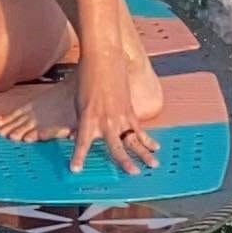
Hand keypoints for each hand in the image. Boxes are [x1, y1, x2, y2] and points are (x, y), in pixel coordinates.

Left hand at [67, 41, 161, 176]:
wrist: (102, 59)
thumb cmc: (86, 79)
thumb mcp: (79, 103)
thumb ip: (81, 122)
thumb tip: (77, 136)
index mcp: (88, 117)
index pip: (82, 142)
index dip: (79, 156)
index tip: (76, 170)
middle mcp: (106, 119)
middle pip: (116, 145)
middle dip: (123, 160)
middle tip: (132, 173)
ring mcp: (120, 116)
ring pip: (133, 139)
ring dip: (143, 153)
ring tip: (152, 166)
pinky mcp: (129, 110)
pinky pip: (139, 129)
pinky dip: (147, 139)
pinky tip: (155, 148)